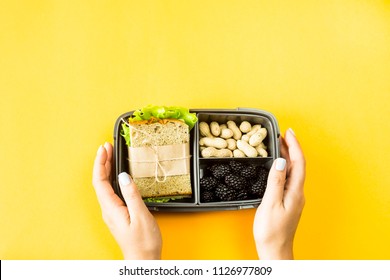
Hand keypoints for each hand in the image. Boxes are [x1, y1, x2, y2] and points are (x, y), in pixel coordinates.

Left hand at [92, 142, 161, 259]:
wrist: (143, 260)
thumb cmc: (143, 242)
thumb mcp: (141, 216)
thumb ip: (132, 195)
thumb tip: (124, 176)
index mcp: (111, 208)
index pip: (100, 181)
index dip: (100, 163)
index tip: (104, 148)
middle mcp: (108, 209)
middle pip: (100, 181)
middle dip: (102, 162)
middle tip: (107, 147)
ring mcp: (112, 212)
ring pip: (105, 186)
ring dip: (106, 169)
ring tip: (111, 155)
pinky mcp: (118, 213)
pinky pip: (111, 191)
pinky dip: (112, 178)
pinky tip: (118, 175)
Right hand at [253, 128, 305, 258]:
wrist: (275, 251)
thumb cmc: (271, 231)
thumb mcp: (270, 204)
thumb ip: (276, 181)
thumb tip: (281, 161)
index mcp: (295, 191)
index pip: (298, 162)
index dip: (295, 145)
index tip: (289, 132)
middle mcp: (298, 193)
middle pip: (297, 165)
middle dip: (291, 147)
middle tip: (281, 134)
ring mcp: (294, 197)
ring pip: (293, 171)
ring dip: (287, 156)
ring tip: (278, 145)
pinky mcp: (288, 201)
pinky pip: (289, 178)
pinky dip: (284, 167)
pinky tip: (277, 165)